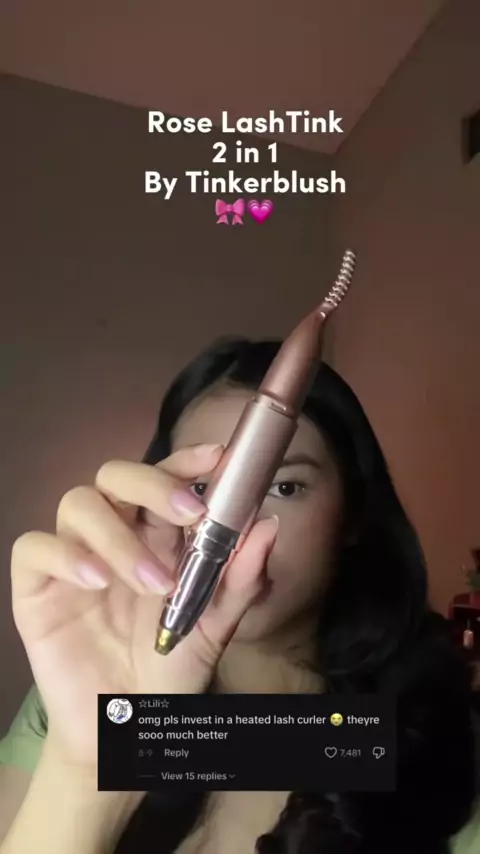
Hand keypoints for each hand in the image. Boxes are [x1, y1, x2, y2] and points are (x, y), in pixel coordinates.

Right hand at [11, 444, 277, 769]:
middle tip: (189, 512)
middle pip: (117, 475)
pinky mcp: (37, 587)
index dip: (188, 460)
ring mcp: (74, 558)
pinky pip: (34, 548)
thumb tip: (266, 526)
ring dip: (119, 535)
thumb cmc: (167, 672)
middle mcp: (114, 535)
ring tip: (152, 583)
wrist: (124, 731)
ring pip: (79, 503)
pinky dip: (64, 555)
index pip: (166, 479)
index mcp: (157, 537)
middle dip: (153, 483)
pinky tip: (94, 582)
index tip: (218, 457)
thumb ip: (238, 581)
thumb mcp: (212, 629)